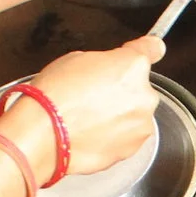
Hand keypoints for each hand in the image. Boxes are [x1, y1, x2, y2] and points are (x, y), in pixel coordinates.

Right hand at [14, 34, 164, 175]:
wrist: (44, 134)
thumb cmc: (54, 95)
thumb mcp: (76, 60)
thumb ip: (105, 62)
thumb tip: (112, 67)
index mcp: (133, 66)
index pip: (152, 49)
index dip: (147, 48)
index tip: (150, 48)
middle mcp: (145, 95)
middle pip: (140, 88)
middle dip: (123, 91)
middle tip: (94, 96)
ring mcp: (140, 124)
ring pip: (135, 115)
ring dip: (120, 115)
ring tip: (89, 118)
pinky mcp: (133, 149)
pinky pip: (127, 137)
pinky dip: (114, 135)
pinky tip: (91, 133)